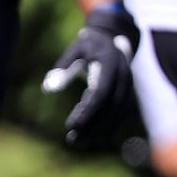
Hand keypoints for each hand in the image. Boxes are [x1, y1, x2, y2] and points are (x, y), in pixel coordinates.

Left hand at [42, 2, 140, 144]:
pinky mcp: (128, 93)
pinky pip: (119, 113)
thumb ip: (62, 68)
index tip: (71, 125)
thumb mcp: (75, 51)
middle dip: (91, 125)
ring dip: (98, 128)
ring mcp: (128, 86)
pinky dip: (106, 124)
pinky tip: (91, 132)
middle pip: (108, 108)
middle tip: (72, 139)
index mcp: (109, 65)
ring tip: (79, 139)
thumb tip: (47, 88)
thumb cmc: (90, 44)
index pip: (98, 94)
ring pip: (116, 114)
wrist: (115, 36)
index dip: (86, 112)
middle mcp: (123, 78)